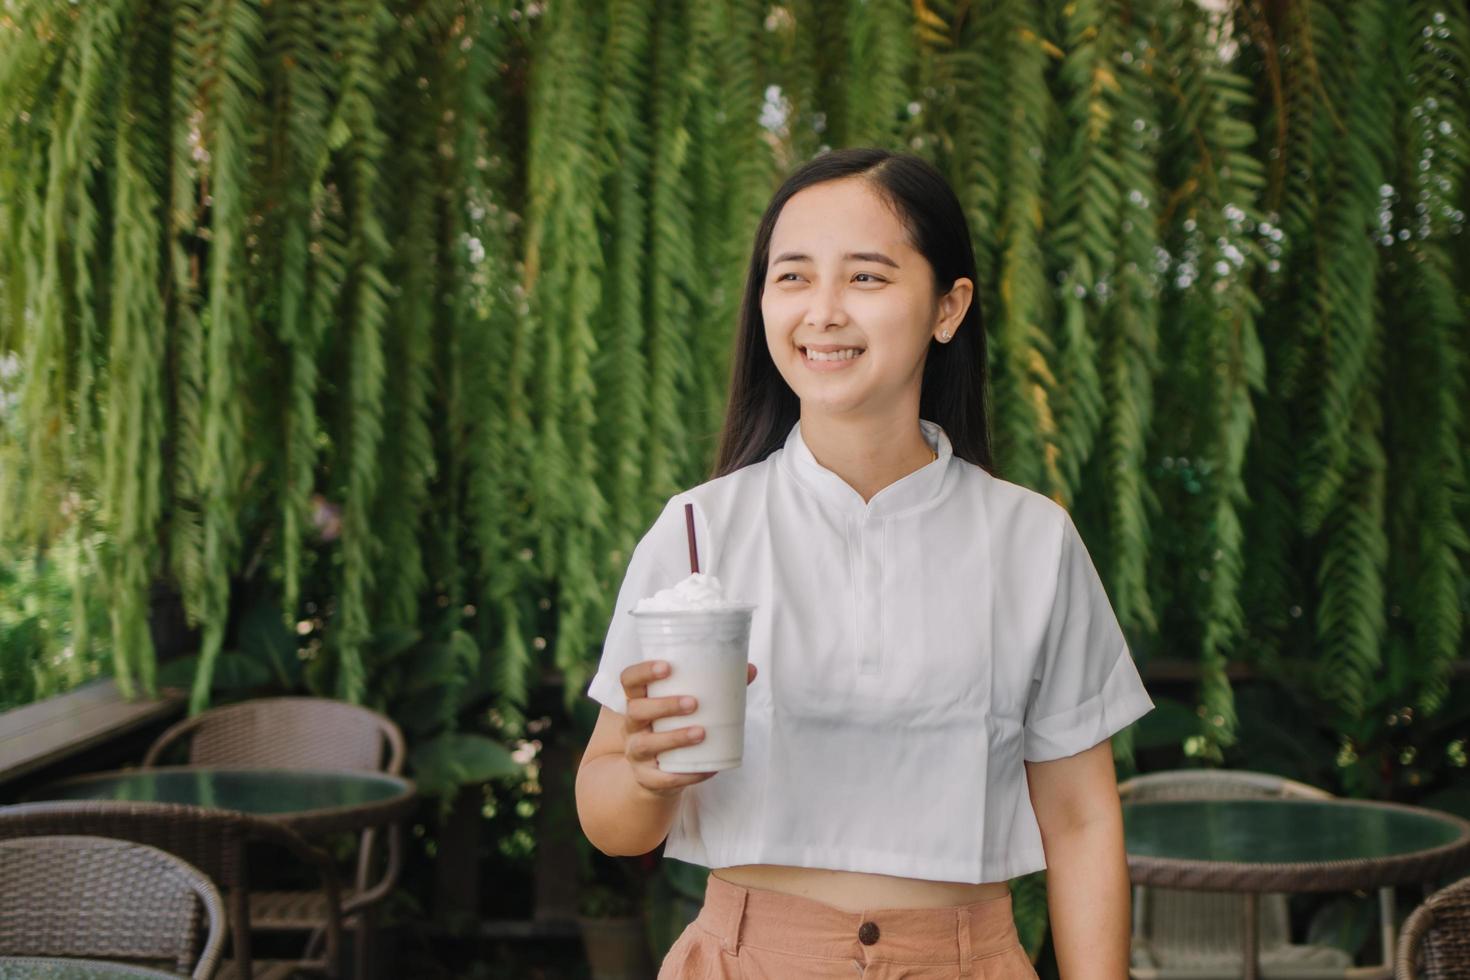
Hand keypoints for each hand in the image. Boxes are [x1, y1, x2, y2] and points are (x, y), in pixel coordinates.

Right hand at [619, 659, 757, 798]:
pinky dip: (686, 775)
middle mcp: (632, 725)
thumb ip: (717, 686)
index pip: (630, 680)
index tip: (668, 667)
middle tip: (693, 703)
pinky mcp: (647, 778)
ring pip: (646, 744)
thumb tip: (750, 669)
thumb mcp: (686, 706)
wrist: (656, 772)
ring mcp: (636, 752)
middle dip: (664, 706)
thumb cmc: (675, 726)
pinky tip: (707, 769)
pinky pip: (663, 778)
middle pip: (636, 710)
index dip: (643, 671)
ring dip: (674, 738)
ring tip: (701, 733)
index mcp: (639, 700)